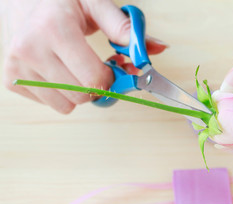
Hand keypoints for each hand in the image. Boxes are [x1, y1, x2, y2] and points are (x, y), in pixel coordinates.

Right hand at [2, 0, 166, 112]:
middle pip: (82, 95)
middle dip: (97, 86)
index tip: (110, 67)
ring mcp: (18, 66)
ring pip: (66, 105)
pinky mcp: (11, 79)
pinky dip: (61, 94)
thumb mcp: (96, 6)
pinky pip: (51, 104)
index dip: (110, 78)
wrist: (24, 1)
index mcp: (54, 29)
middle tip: (95, 69)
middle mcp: (30, 49)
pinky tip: (58, 72)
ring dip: (79, 92)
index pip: (94, 78)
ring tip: (75, 68)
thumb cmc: (63, 2)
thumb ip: (126, 29)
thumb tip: (158, 49)